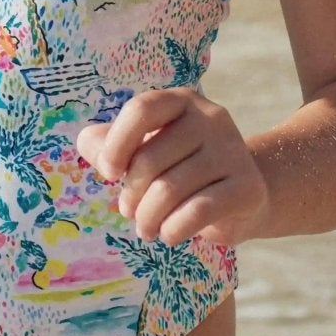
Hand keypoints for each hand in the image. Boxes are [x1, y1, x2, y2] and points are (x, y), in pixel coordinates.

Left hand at [75, 88, 269, 249]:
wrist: (241, 197)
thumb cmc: (182, 168)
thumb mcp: (145, 150)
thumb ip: (110, 143)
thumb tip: (88, 143)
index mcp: (181, 101)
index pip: (142, 110)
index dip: (117, 144)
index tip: (110, 173)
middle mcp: (211, 118)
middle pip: (151, 158)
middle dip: (131, 195)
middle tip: (129, 212)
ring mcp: (233, 151)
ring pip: (171, 190)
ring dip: (148, 218)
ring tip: (146, 228)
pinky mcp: (247, 187)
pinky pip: (197, 212)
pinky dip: (173, 229)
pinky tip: (169, 235)